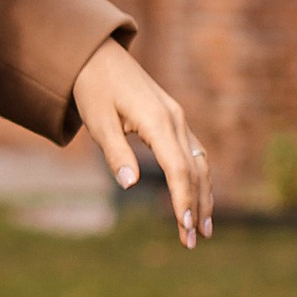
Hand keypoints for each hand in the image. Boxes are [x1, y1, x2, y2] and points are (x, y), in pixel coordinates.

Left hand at [71, 39, 213, 246]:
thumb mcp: (97, 121)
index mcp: (158, 121)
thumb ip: (115, 152)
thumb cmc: (93, 88)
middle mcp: (175, 120)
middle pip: (195, 170)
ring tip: (203, 228)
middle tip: (193, 242)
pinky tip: (197, 197)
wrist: (97, 55)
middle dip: (196, 207)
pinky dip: (197, 178)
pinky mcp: (173, 120)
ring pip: (200, 163)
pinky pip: (193, 153)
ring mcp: (178, 118)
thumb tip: (129, 184)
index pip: (178, 169)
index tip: (184, 228)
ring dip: (203, 196)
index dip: (183, 200)